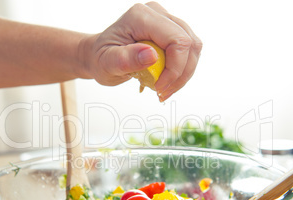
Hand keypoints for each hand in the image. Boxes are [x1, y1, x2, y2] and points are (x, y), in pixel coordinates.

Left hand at [83, 2, 201, 101]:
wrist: (98, 54)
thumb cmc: (100, 58)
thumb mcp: (107, 63)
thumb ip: (126, 58)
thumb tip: (151, 56)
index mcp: (141, 17)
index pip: (176, 40)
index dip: (175, 67)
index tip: (159, 86)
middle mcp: (156, 14)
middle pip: (189, 43)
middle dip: (181, 73)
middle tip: (162, 92)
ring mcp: (165, 20)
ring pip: (193, 47)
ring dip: (183, 74)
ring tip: (164, 89)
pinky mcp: (171, 31)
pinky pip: (188, 51)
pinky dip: (181, 70)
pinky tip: (167, 81)